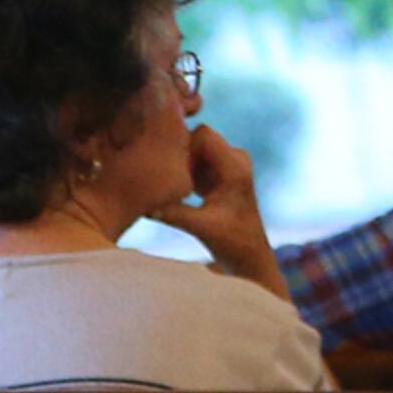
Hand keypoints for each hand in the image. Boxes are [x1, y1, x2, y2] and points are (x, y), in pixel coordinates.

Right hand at [159, 129, 290, 296]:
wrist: (250, 257)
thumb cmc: (233, 244)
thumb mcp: (201, 228)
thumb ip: (173, 213)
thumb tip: (142, 203)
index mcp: (236, 167)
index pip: (203, 134)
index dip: (182, 145)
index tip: (167, 166)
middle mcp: (235, 160)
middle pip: (196, 139)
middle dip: (178, 155)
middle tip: (164, 178)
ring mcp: (228, 166)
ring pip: (193, 151)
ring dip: (179, 166)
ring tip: (169, 186)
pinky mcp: (219, 175)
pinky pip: (193, 162)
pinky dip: (182, 173)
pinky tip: (175, 192)